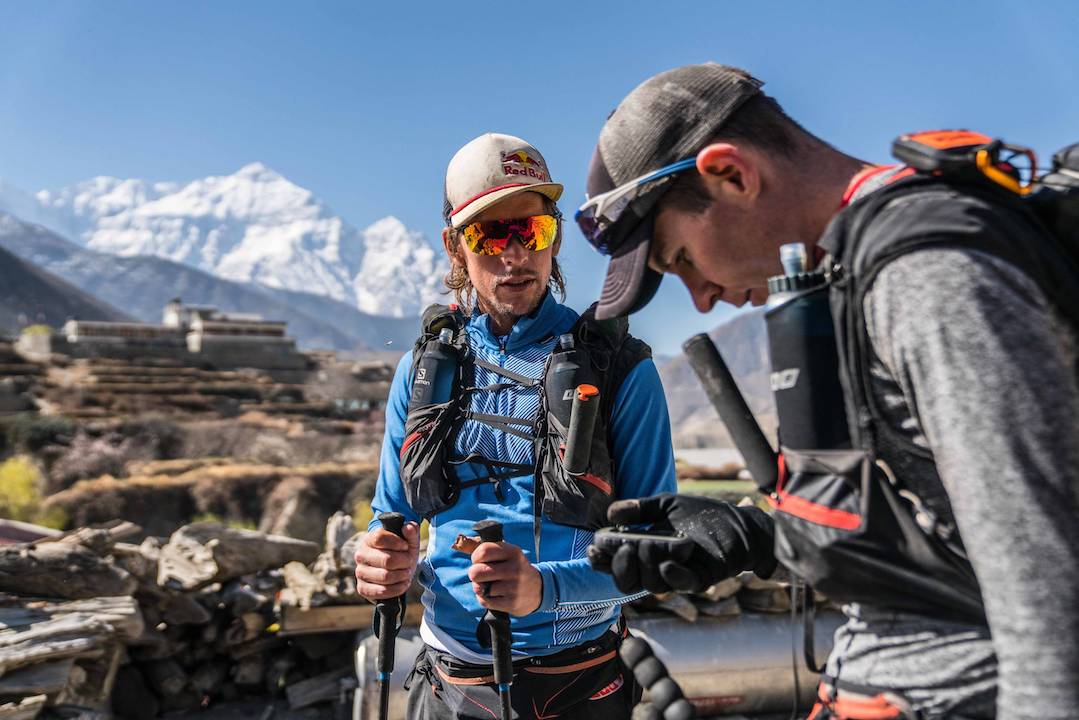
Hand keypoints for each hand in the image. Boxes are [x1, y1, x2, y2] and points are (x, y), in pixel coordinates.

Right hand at [355, 522, 420, 600]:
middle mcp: (361, 555)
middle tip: (409, 562)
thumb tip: (407, 527)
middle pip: (386, 559)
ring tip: (407, 573)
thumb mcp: (409, 541)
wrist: (395, 570)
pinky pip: (380, 591)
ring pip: (385, 576)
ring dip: (401, 576)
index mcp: (369, 539)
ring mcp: (360, 572)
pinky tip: (402, 584)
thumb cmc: (401, 553)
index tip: (405, 546)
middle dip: (404, 562)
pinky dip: (396, 589)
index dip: (396, 542)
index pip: (380, 538)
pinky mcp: (362, 588)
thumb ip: (411, 531)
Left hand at [468, 540, 542, 616]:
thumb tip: (462, 546)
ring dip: (479, 587)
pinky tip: (493, 595)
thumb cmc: (514, 568)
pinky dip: (484, 598)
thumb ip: (487, 549)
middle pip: (477, 571)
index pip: (483, 551)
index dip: (475, 556)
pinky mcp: (512, 603)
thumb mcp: (508, 554)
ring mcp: (514, 587)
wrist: (538, 590)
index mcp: (513, 552)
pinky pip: (485, 601)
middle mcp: (515, 568)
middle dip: (474, 574)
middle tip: (480, 575)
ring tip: (488, 585)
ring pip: (479, 587)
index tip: (479, 560)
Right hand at [588, 493, 775, 593]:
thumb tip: (610, 514)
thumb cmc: (703, 516)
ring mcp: (680, 575)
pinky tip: (665, 563)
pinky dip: (672, 575)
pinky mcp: (702, 578)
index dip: (603, 562)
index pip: (618, 565)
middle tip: (621, 548)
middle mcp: (659, 569)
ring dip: (645, 566)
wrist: (740, 524)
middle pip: (629, 583)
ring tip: (645, 545)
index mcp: (647, 554)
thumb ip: (640, 509)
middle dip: (620, 568)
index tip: (593, 550)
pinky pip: (682, 584)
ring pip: (652, 584)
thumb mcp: (666, 506)